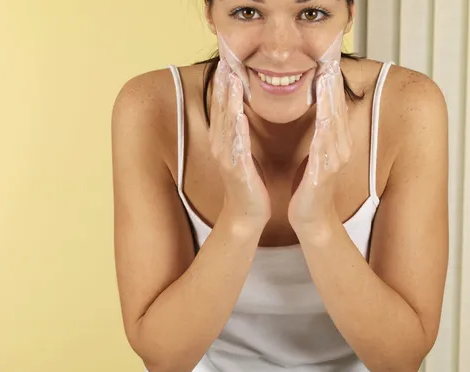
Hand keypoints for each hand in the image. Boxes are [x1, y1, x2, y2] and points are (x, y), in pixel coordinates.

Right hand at [209, 61, 270, 228]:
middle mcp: (221, 147)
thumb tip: (242, 112)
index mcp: (224, 141)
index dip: (223, 84)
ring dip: (227, 100)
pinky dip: (236, 129)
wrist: (247, 214)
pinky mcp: (236, 170)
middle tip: (226, 58)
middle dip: (223, 84)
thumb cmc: (249, 183)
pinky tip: (239, 114)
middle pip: (220, 110)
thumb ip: (241, 133)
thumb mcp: (243, 153)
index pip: (222, 107)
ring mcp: (226, 158)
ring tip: (231, 78)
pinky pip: (236, 146)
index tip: (228, 61)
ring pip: (226, 123)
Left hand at [288, 61, 351, 233]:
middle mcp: (340, 147)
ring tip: (328, 76)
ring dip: (332, 99)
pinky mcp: (325, 171)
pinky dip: (325, 127)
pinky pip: (325, 144)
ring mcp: (335, 159)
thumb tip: (317, 112)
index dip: (332, 83)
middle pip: (339, 109)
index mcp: (335, 141)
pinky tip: (324, 114)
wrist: (309, 217)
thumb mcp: (314, 153)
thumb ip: (317, 133)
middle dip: (334, 83)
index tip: (327, 60)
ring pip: (335, 122)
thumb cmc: (307, 184)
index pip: (335, 106)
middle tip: (330, 58)